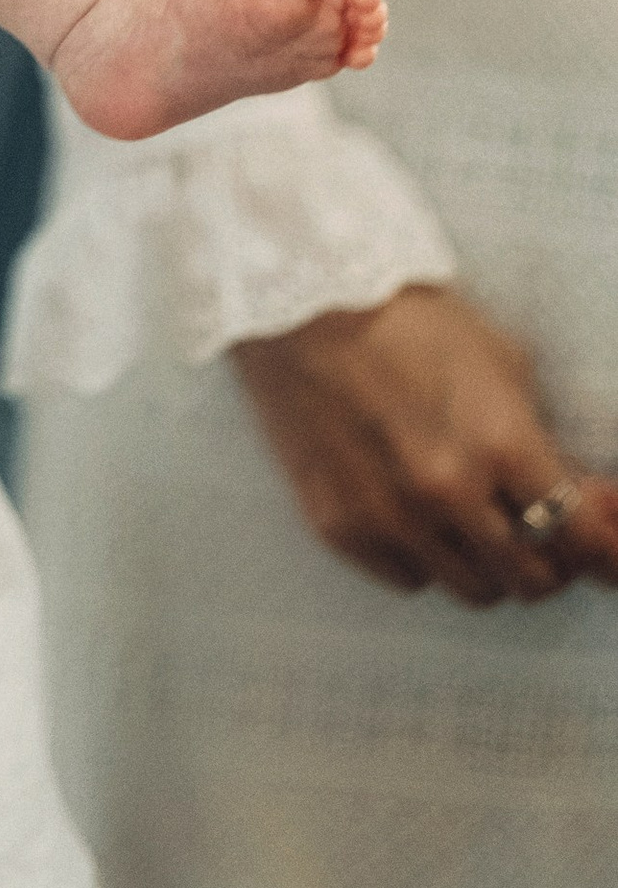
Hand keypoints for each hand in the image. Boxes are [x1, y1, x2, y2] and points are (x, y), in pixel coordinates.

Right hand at [233, 283, 617, 602]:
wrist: (299, 297)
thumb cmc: (405, 315)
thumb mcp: (501, 362)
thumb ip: (546, 443)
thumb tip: (590, 503)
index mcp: (499, 443)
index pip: (581, 540)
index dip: (605, 553)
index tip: (604, 551)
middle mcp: (447, 492)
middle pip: (532, 580)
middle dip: (548, 559)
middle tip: (535, 529)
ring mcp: (389, 516)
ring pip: (473, 590)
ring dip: (487, 563)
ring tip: (473, 520)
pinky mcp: (338, 525)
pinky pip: (408, 578)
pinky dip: (424, 558)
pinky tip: (415, 513)